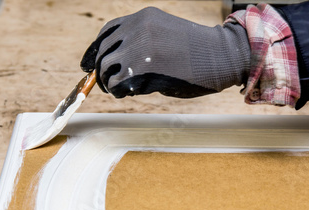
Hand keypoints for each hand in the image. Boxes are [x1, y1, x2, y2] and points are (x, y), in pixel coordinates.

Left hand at [80, 7, 249, 98]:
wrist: (221, 57)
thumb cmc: (198, 51)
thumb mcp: (165, 35)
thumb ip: (142, 42)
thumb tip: (118, 64)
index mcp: (142, 18)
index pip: (106, 33)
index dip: (94, 51)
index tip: (87, 65)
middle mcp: (137, 29)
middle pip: (103, 53)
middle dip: (100, 72)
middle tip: (105, 86)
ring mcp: (138, 48)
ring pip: (106, 70)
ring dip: (111, 84)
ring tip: (124, 90)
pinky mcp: (142, 69)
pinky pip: (117, 84)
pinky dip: (119, 92)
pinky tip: (131, 93)